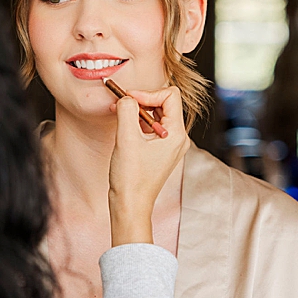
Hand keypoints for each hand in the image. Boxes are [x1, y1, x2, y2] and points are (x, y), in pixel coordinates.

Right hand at [107, 85, 187, 246]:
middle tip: (121, 103)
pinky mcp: (161, 152)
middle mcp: (178, 138)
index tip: (127, 98)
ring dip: (139, 111)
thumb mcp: (126, 138)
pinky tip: (124, 127)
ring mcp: (171, 145)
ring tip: (119, 114)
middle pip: (164, 104)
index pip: (170, 96)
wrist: (131, 204)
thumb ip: (127, 111)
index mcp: (176, 134)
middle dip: (142, 100)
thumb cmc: (131, 177)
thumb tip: (126, 97)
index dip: (147, 93)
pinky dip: (138, 123)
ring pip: (157, 115)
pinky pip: (153, 128)